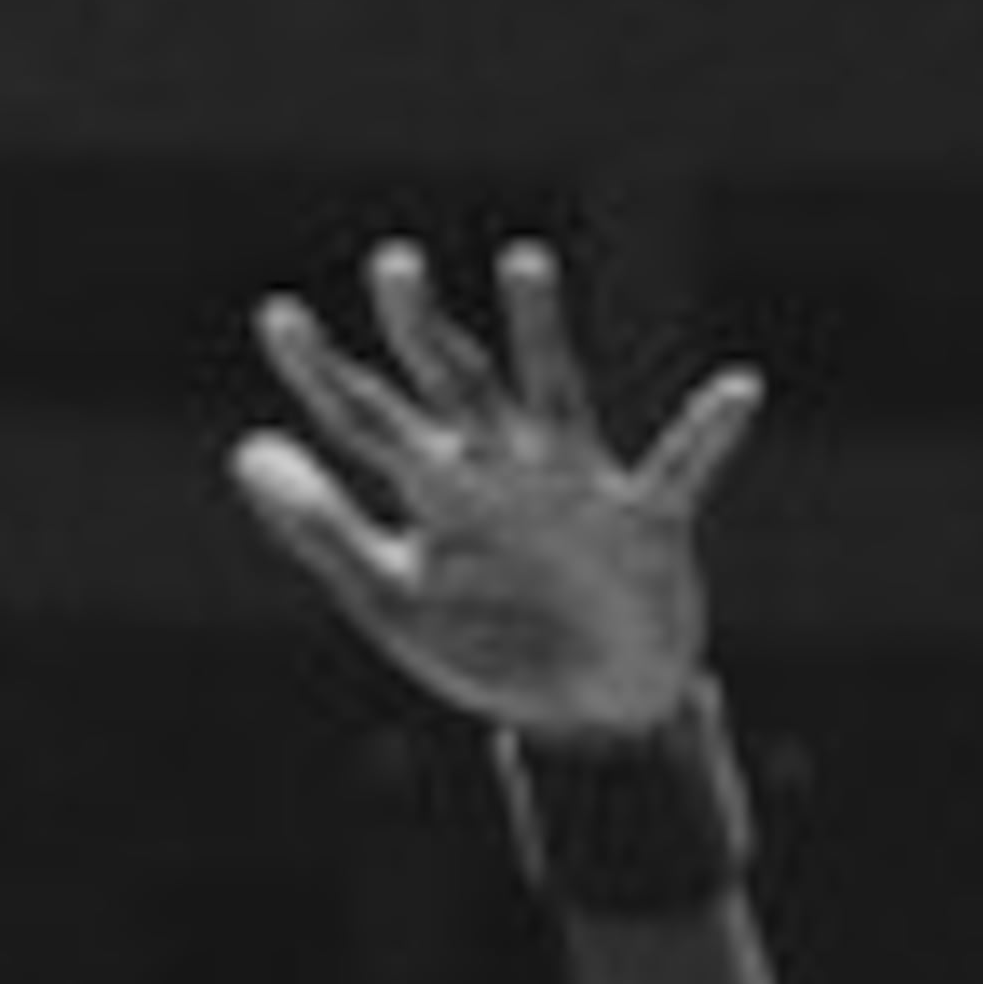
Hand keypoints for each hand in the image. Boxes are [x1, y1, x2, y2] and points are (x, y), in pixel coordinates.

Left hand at [231, 236, 759, 744]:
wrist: (586, 716)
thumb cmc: (489, 643)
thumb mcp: (391, 596)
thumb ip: (321, 528)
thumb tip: (246, 450)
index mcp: (437, 490)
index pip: (368, 421)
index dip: (321, 376)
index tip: (276, 319)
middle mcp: (503, 468)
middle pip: (452, 386)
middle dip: (421, 332)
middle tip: (388, 268)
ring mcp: (575, 487)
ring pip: (552, 395)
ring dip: (537, 335)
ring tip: (520, 268)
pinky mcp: (644, 524)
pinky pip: (679, 470)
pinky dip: (708, 434)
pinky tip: (737, 391)